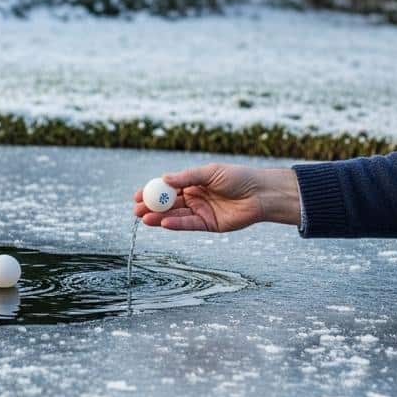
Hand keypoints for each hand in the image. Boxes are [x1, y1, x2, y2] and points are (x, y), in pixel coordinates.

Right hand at [132, 164, 299, 231]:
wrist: (261, 193)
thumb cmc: (239, 177)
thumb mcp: (210, 172)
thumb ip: (187, 177)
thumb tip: (164, 179)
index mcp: (194, 182)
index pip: (168, 188)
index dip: (152, 191)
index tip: (137, 195)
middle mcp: (195, 197)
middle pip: (169, 204)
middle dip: (151, 207)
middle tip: (135, 210)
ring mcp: (201, 212)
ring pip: (175, 215)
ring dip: (159, 217)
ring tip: (143, 218)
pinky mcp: (209, 225)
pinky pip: (189, 225)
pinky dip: (175, 224)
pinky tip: (163, 223)